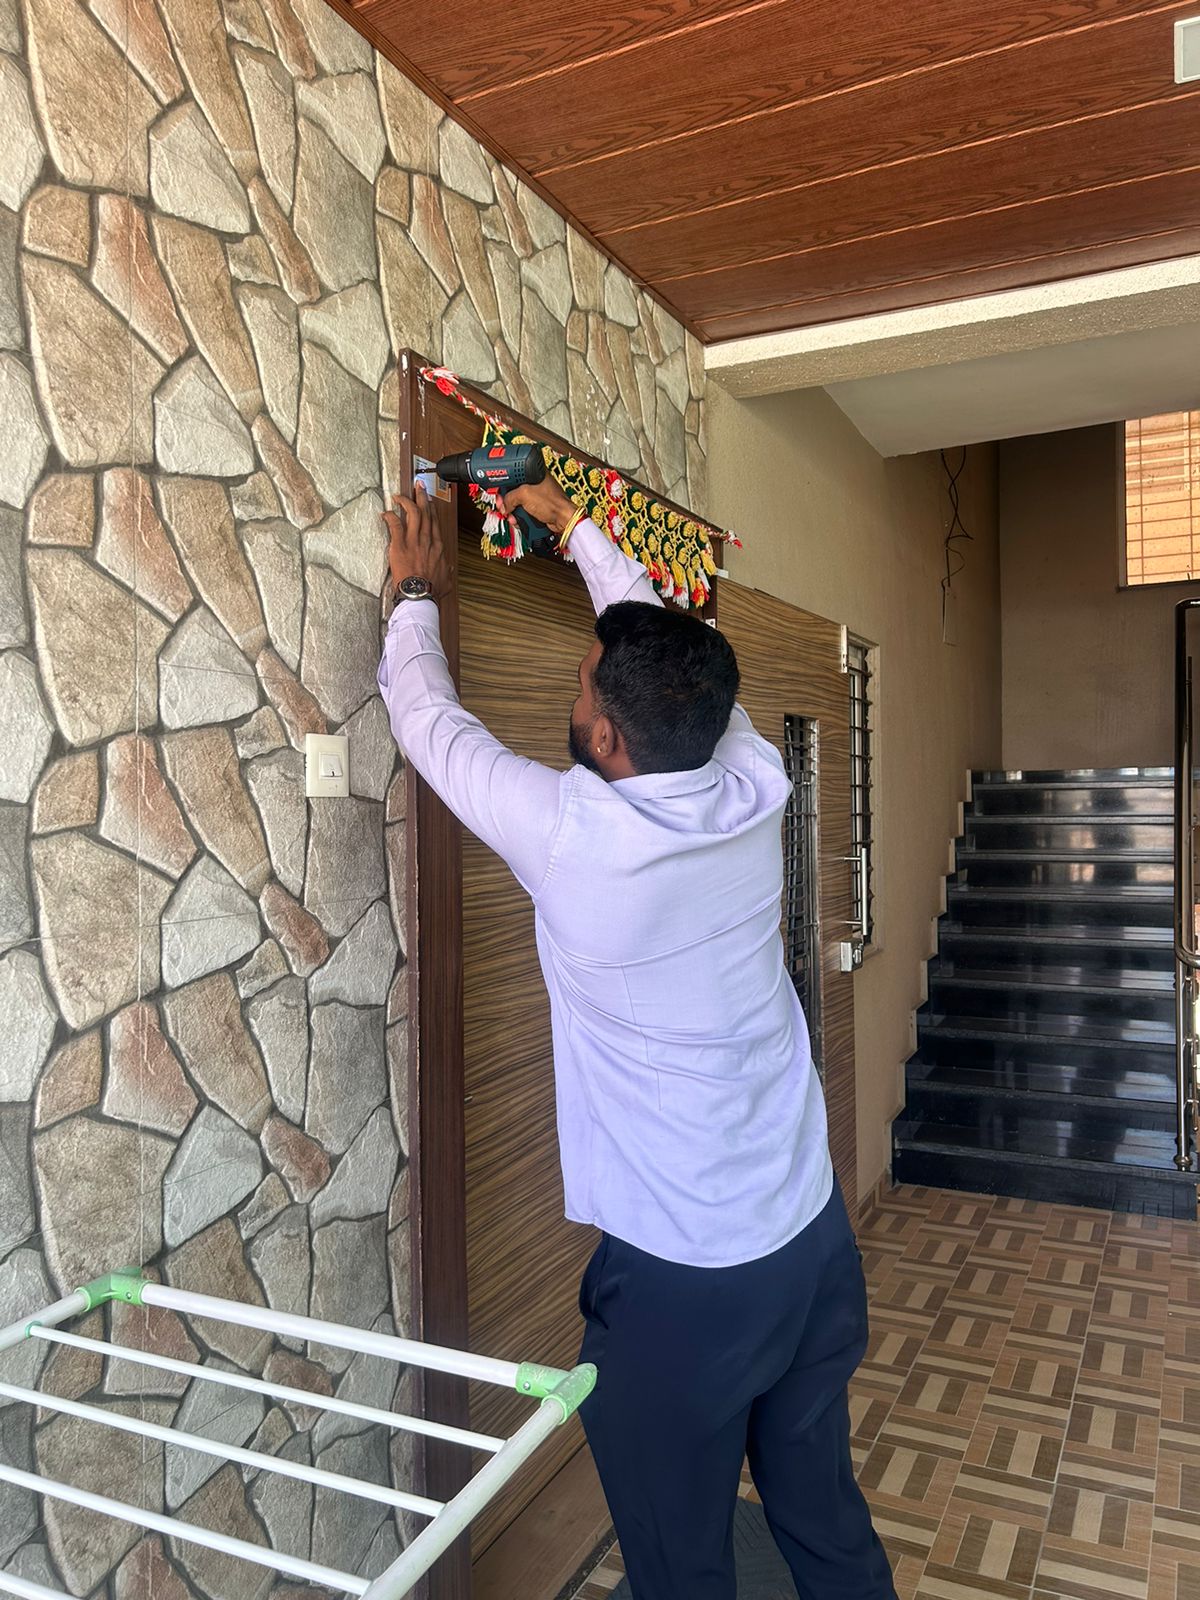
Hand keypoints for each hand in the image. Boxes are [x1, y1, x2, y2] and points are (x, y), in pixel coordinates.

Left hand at [383, 481, 450, 597]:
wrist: (420, 594)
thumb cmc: (432, 590)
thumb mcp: (446, 580)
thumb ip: (447, 571)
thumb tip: (449, 569)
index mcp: (438, 547)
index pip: (434, 523)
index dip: (431, 510)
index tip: (429, 502)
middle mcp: (427, 540)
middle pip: (426, 513)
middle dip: (422, 497)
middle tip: (419, 487)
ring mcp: (414, 541)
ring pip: (413, 513)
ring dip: (407, 501)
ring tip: (401, 494)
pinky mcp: (399, 544)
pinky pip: (395, 524)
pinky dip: (390, 516)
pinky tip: (386, 512)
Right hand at [497, 477, 578, 536]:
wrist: (563, 520)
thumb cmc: (552, 503)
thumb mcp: (524, 495)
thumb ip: (510, 497)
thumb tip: (504, 504)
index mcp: (535, 474)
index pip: (514, 474)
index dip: (505, 482)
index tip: (498, 488)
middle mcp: (536, 484)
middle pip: (514, 490)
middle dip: (507, 500)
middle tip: (503, 505)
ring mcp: (537, 497)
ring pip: (518, 503)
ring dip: (513, 511)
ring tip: (512, 515)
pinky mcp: (538, 509)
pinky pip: (524, 512)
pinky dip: (520, 517)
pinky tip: (519, 520)